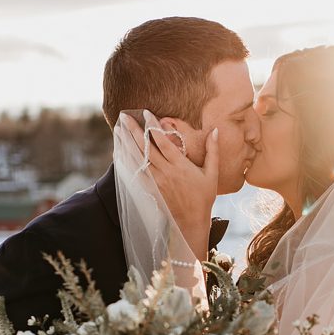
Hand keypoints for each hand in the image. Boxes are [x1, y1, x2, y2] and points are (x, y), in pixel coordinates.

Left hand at [122, 111, 218, 261]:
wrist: (191, 221)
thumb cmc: (204, 197)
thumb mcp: (212, 173)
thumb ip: (213, 151)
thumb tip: (215, 130)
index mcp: (180, 165)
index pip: (163, 141)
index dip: (152, 126)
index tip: (145, 113)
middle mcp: (166, 172)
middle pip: (146, 148)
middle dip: (134, 131)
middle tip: (125, 117)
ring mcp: (156, 181)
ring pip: (138, 159)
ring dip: (127, 144)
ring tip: (118, 130)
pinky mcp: (151, 189)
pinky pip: (136, 173)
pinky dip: (127, 162)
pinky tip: (120, 152)